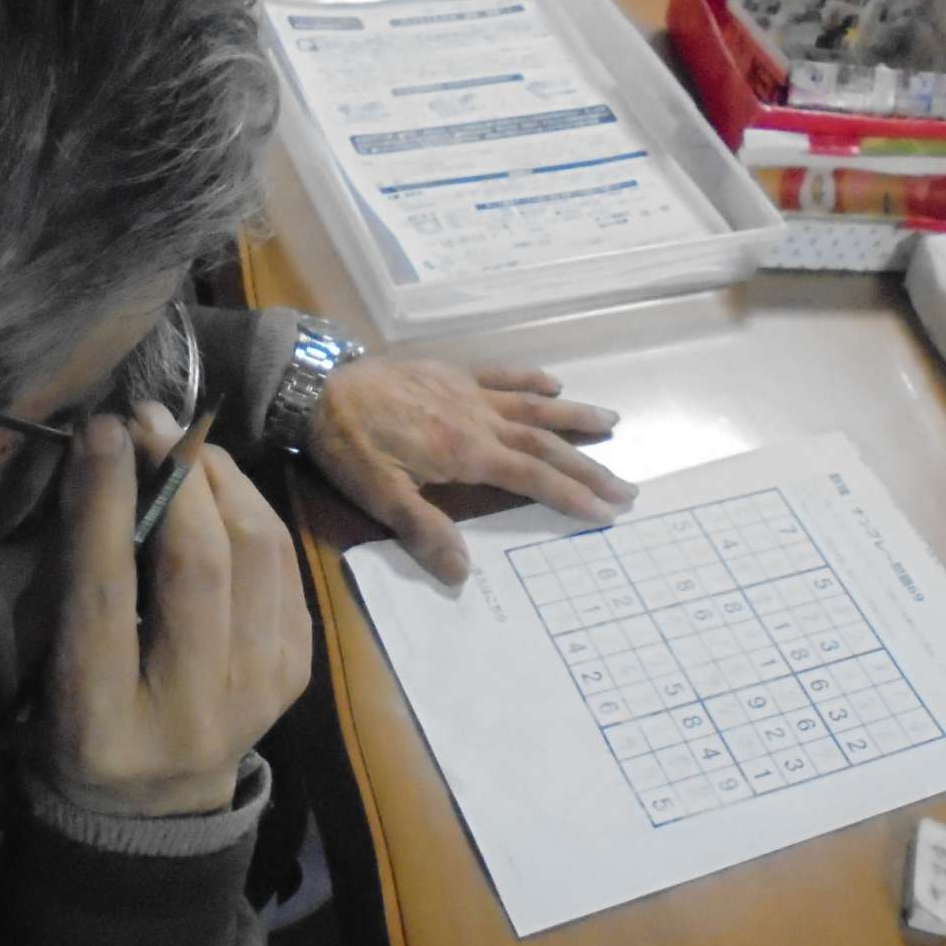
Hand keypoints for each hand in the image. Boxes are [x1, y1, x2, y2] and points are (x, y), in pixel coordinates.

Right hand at [29, 407, 311, 817]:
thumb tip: (104, 456)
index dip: (107, 500)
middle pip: (199, 566)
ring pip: (259, 556)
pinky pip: (284, 568)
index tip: (103, 427)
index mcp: (101, 722)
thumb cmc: (68, 715)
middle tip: (149, 417)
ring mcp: (257, 700)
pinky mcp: (295, 676)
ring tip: (185, 443)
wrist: (149, 804)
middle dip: (177, 474)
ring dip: (223, 481)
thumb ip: (71, 572)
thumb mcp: (43, 658)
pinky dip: (252, 513)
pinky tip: (218, 490)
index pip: (108, 591)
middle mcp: (190, 717)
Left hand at [305, 358, 635, 585]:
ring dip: (575, 416)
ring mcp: (467, 391)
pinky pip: (501, 373)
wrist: (318, 385)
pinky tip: (553, 384)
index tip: (607, 511)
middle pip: (545, 444)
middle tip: (627, 486)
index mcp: (466, 453)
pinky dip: (530, 379)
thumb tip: (462, 574)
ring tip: (613, 422)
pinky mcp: (451, 371)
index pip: (532, 478)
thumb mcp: (379, 496)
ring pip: (533, 405)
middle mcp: (478, 419)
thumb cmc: (348, 445)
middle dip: (588, 466)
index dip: (572, 495)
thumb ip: (423, 531)